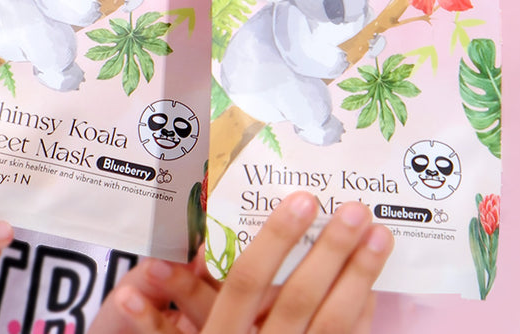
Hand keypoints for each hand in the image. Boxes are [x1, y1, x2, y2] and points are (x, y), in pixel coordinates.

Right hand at [95, 192, 392, 333]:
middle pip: (297, 300)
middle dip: (330, 252)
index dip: (275, 241)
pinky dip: (363, 318)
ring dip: (359, 278)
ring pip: (333, 326)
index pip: (246, 284)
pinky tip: (373, 287)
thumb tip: (140, 281)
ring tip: (380, 236)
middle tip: (357, 209)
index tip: (303, 199)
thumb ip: (169, 314)